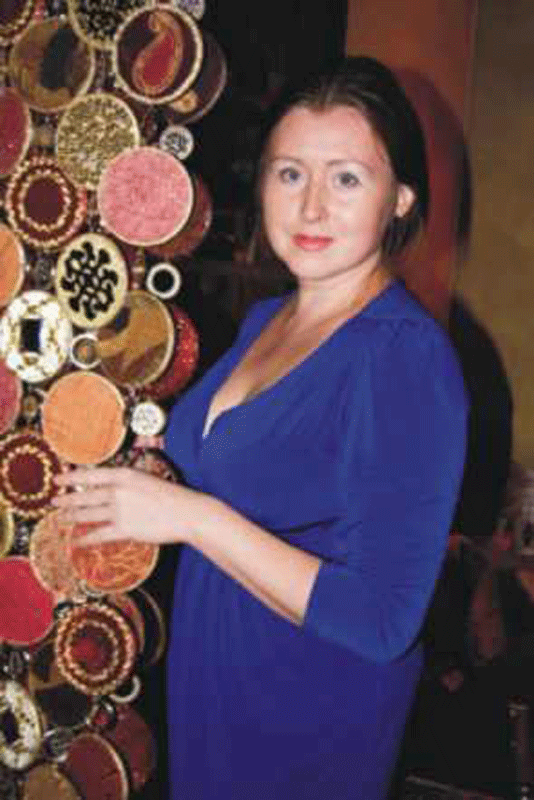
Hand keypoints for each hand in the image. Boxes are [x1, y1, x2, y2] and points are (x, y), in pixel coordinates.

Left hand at [52, 466, 197, 545]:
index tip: (58, 479)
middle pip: (84, 496)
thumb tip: (108, 488)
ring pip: (87, 516)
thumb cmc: (171, 496)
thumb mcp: (146, 479)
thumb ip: (126, 483)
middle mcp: (117, 491)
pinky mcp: (124, 530)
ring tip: (61, 518)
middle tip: (55, 501)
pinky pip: (98, 535)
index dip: (70, 477)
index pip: (89, 475)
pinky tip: (76, 541)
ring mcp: (119, 511)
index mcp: (123, 475)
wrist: (187, 513)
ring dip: (71, 517)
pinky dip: (84, 539)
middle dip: (66, 499)